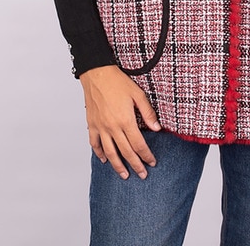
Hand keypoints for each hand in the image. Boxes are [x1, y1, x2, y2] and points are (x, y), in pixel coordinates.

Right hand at [79, 65, 160, 179]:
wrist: (97, 74)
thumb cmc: (118, 82)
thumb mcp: (138, 94)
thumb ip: (148, 113)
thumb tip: (157, 128)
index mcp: (126, 120)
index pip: (139, 144)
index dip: (146, 155)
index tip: (152, 162)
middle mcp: (112, 127)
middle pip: (126, 152)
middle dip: (136, 165)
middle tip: (142, 175)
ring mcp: (101, 127)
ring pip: (110, 153)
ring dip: (118, 166)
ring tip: (125, 175)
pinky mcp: (92, 125)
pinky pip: (95, 144)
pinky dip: (99, 154)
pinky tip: (105, 160)